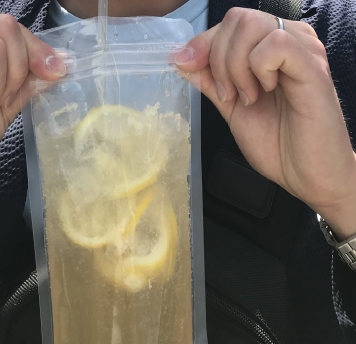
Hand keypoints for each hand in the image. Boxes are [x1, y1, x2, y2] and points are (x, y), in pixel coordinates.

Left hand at [176, 8, 355, 238]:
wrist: (306, 174)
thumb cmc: (277, 143)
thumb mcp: (231, 109)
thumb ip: (210, 82)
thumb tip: (182, 60)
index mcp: (269, 49)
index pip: (230, 23)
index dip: (202, 44)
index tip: (188, 68)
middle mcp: (288, 41)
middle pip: (237, 19)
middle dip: (218, 59)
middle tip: (228, 95)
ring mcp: (302, 52)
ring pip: (252, 26)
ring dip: (235, 67)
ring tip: (247, 98)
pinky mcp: (312, 68)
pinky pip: (274, 45)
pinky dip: (257, 70)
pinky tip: (264, 93)